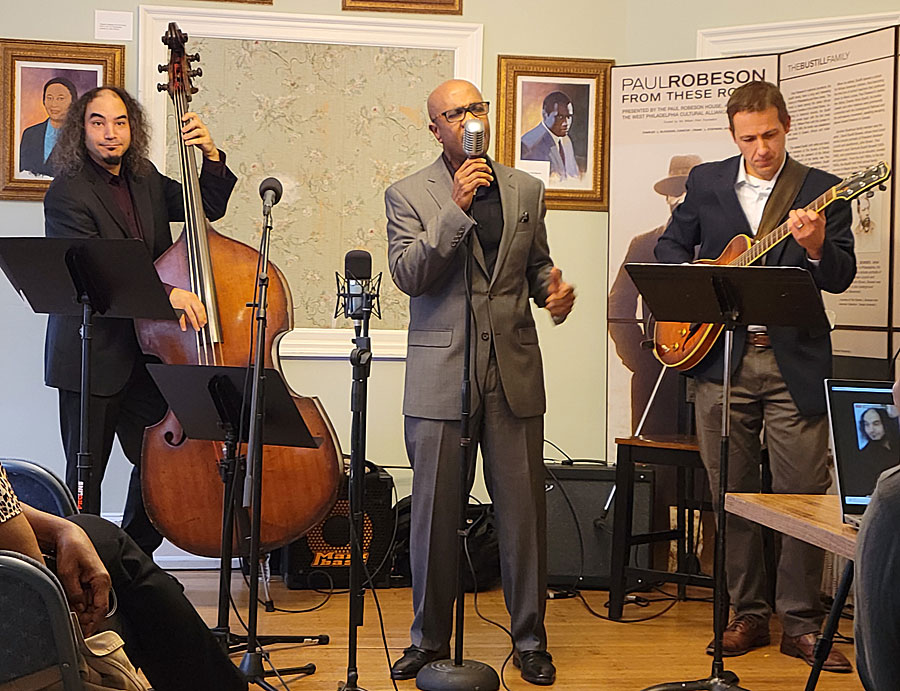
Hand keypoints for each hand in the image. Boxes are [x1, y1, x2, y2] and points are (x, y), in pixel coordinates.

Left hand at [54, 522, 110, 636]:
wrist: (69, 535)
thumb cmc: (72, 548)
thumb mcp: (68, 573)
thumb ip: (73, 593)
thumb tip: (78, 609)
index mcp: (101, 580)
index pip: (101, 608)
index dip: (93, 624)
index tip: (85, 635)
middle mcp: (101, 582)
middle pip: (97, 609)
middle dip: (87, 621)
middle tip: (75, 632)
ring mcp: (94, 581)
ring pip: (90, 605)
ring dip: (81, 614)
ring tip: (70, 622)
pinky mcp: (87, 580)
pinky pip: (85, 598)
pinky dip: (79, 606)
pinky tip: (70, 611)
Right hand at [169, 287, 206, 331]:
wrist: (169, 292)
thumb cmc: (179, 295)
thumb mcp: (189, 297)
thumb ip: (194, 304)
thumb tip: (200, 314)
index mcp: (193, 297)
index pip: (202, 308)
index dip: (204, 316)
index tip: (205, 321)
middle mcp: (190, 300)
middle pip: (198, 312)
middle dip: (201, 320)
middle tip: (202, 325)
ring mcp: (184, 304)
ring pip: (191, 316)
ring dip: (195, 323)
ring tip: (196, 328)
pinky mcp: (178, 308)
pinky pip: (181, 317)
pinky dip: (183, 324)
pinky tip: (184, 328)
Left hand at [181, 111, 219, 160]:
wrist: (208, 146)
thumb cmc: (200, 138)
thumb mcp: (193, 132)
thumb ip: (188, 130)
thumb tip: (181, 129)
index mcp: (199, 124)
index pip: (194, 116)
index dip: (188, 115)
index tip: (182, 119)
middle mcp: (202, 127)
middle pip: (196, 122)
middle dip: (188, 126)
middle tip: (183, 130)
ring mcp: (205, 133)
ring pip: (197, 131)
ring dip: (189, 134)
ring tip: (184, 137)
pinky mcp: (207, 140)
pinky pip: (199, 140)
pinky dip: (192, 141)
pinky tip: (188, 142)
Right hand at [451, 157, 491, 210]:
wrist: (456, 205)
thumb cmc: (460, 194)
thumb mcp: (461, 182)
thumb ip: (468, 175)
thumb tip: (478, 169)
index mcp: (458, 173)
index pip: (468, 162)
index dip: (477, 160)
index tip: (484, 161)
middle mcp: (460, 177)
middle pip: (474, 166)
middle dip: (484, 166)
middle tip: (489, 170)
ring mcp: (463, 183)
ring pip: (478, 174)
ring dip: (486, 175)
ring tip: (490, 178)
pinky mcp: (467, 189)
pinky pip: (478, 181)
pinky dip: (485, 181)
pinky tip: (487, 184)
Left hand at [544, 266, 574, 324]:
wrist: (555, 296)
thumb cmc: (556, 289)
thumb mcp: (554, 282)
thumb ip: (554, 276)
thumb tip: (554, 269)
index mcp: (570, 288)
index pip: (566, 291)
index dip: (558, 292)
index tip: (551, 293)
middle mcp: (572, 296)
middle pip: (565, 300)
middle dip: (555, 301)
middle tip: (547, 301)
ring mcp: (570, 304)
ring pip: (565, 307)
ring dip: (555, 307)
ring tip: (548, 307)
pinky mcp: (567, 311)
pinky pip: (564, 313)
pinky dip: (557, 313)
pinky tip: (551, 311)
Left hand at [788, 207, 825, 259]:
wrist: (816, 245)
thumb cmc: (818, 231)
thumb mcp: (822, 222)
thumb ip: (820, 212)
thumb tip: (818, 203)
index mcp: (818, 224)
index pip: (814, 216)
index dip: (809, 212)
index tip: (808, 210)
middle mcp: (811, 229)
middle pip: (803, 217)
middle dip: (799, 212)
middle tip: (798, 211)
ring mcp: (804, 233)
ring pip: (795, 222)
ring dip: (792, 215)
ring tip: (792, 213)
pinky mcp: (797, 237)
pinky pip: (791, 227)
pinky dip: (789, 221)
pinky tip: (790, 220)